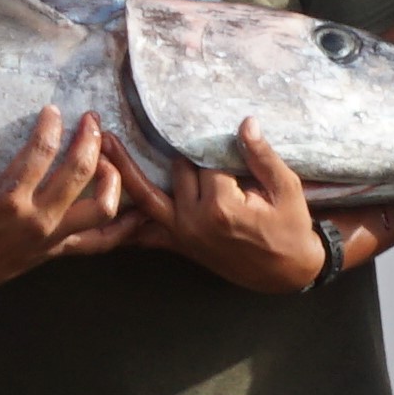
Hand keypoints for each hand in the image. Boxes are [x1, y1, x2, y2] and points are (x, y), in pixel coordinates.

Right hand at [0, 109, 138, 296]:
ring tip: (110, 156)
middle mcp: (37, 219)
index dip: (50, 126)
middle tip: (91, 120)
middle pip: (79, 172)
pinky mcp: (58, 250)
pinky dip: (123, 229)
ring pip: (100, 208)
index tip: (53, 111)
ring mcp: (52, 237)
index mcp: (8, 199)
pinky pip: (99, 242)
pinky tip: (137, 210)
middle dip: (90, 139)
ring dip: (113, 178)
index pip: (40, 152)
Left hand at [112, 118, 329, 295]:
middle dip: (173, 152)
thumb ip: (261, 156)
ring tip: (103, 145)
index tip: (206, 125)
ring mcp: (183, 234)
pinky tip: (103, 207)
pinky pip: (145, 233)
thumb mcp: (286, 189)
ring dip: (123, 172)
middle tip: (126, 127)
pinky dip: (126, 222)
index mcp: (221, 205)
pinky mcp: (180, 245)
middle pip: (175, 171)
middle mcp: (194, 220)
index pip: (205, 160)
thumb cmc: (291, 228)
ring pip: (148, 196)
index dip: (212, 142)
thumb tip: (245, 122)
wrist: (287, 272)